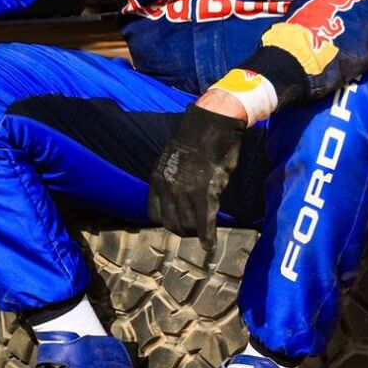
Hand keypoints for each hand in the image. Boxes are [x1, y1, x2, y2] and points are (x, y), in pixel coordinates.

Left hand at [146, 97, 246, 244]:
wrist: (213, 122)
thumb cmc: (196, 137)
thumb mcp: (173, 157)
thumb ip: (172, 178)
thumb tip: (177, 193)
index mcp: (157, 178)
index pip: (154, 213)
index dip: (166, 222)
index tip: (177, 223)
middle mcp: (167, 187)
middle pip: (170, 222)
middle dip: (182, 231)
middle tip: (194, 233)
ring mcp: (185, 190)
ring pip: (187, 224)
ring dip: (195, 233)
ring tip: (203, 236)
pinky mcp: (206, 191)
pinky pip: (204, 221)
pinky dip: (207, 236)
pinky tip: (209, 245)